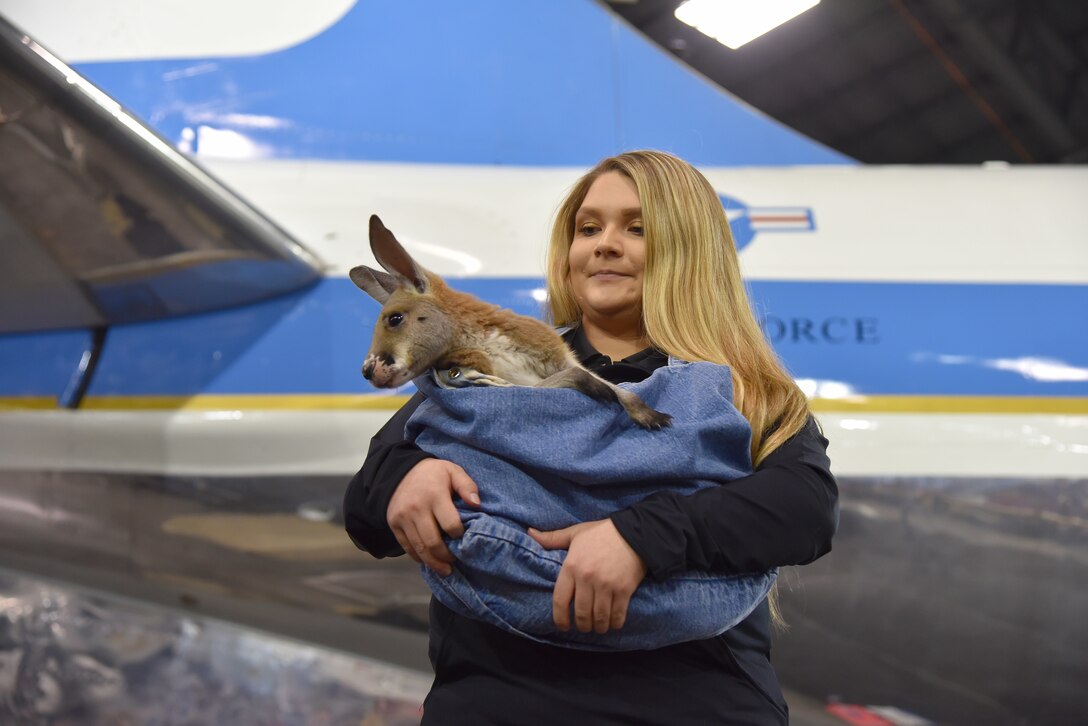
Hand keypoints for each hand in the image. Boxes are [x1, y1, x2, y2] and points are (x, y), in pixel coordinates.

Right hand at [387, 459, 479, 575]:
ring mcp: (403, 518)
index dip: (459, 535)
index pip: (450, 524)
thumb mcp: (452, 471)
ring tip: (445, 570)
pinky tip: (429, 561)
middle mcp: (416, 508)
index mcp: (434, 495)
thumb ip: (467, 486)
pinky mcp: (393, 524)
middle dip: (446, 556)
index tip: (463, 537)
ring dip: (433, 563)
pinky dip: (418, 557)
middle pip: (433, 542)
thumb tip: (477, 504)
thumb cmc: (432, 473)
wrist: (399, 470)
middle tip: (455, 562)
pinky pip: (407, 546)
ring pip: (419, 548)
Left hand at [529, 519, 646, 633]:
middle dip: (582, 625)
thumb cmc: (601, 533)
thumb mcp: (575, 533)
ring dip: (598, 627)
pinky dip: (615, 623)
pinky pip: (617, 614)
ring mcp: (606, 585)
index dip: (560, 618)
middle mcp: (587, 578)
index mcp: (572, 566)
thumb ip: (552, 538)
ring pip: (599, 617)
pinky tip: (613, 623)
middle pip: (580, 613)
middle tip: (584, 626)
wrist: (634, 532)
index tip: (563, 626)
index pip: (560, 599)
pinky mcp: (624, 589)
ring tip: (598, 627)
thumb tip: (530, 533)